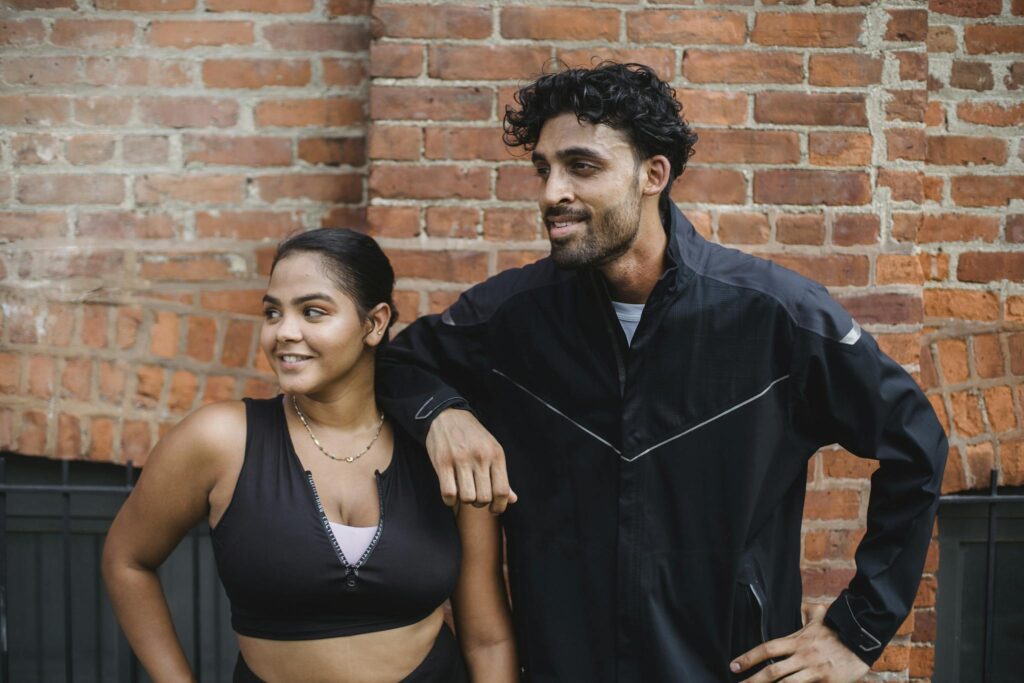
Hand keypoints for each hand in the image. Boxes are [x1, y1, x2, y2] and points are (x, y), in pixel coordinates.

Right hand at [426, 409, 516, 512]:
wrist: (448, 415)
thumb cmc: (473, 437)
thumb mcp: (492, 450)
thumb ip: (501, 476)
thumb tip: (513, 500)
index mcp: (496, 455)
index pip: (502, 491)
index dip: (499, 506)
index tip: (493, 509)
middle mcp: (480, 457)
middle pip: (484, 497)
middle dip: (480, 504)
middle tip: (475, 498)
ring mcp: (461, 459)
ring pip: (467, 497)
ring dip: (465, 501)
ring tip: (463, 493)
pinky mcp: (442, 462)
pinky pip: (448, 493)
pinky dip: (450, 501)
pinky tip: (451, 495)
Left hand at [730, 604, 869, 681]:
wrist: (865, 639)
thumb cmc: (841, 628)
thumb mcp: (821, 615)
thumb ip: (807, 612)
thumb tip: (801, 607)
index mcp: (797, 640)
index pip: (767, 648)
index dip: (749, 657)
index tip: (734, 665)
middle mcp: (803, 656)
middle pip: (772, 671)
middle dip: (753, 680)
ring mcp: (814, 670)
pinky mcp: (826, 681)